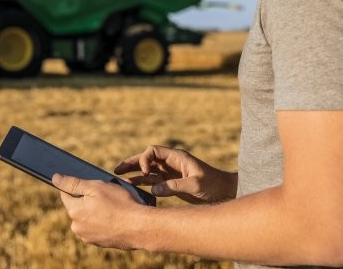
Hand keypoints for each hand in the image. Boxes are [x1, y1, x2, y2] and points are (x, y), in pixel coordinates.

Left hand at [52, 173, 146, 249]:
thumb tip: (55, 178)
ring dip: (96, 212)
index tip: (89, 186)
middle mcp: (77, 227)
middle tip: (106, 197)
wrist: (140, 227)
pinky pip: (97, 228)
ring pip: (88, 218)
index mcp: (74, 211)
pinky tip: (115, 218)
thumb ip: (73, 183)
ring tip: (113, 208)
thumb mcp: (96, 187)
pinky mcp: (99, 243)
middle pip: (78, 207)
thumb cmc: (119, 204)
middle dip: (88, 201)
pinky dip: (104, 222)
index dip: (77, 187)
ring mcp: (88, 237)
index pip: (66, 194)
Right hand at [114, 145, 236, 203]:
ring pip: (148, 169)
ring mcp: (170, 172)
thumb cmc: (213, 185)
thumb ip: (173, 186)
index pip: (153, 151)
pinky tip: (132, 185)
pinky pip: (153, 180)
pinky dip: (142, 182)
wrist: (225, 192)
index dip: (144, 159)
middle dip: (132, 162)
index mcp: (177, 157)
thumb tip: (153, 189)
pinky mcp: (171, 183)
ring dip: (134, 172)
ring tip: (119, 177)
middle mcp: (171, 163)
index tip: (144, 173)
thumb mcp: (194, 186)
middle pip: (147, 158)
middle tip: (117, 169)